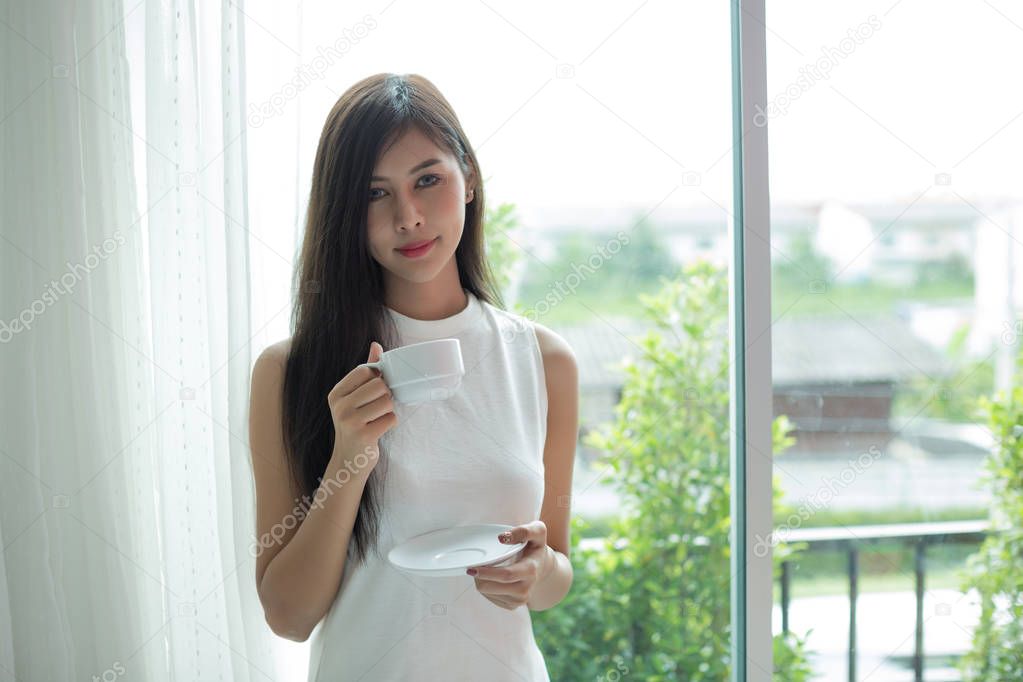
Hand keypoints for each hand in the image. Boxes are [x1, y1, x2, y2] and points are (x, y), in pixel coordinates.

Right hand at [327, 341, 396, 468]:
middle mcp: (340, 406)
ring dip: (389, 410)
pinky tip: (379, 429)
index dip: (376, 378)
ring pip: (387, 402)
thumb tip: (376, 345)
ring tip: (377, 418)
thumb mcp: (354, 397)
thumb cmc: (355, 424)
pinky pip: (391, 419)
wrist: (348, 461)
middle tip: (377, 408)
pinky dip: (390, 423)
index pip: (365, 371)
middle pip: (379, 386)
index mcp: (336, 393)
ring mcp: (350, 421)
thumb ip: (366, 371)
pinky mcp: (363, 435)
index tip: (372, 392)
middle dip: (385, 396)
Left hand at [466, 521, 554, 609]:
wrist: (541, 566)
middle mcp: (526, 589)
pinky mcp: (513, 605)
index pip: (506, 575)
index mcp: (531, 570)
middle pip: (492, 587)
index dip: (487, 572)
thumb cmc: (534, 546)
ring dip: (481, 581)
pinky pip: (490, 598)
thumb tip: (502, 538)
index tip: (472, 567)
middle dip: (478, 577)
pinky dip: (486, 587)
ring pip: (487, 592)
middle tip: (473, 566)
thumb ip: (524, 531)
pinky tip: (492, 578)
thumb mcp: (537, 531)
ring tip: (485, 569)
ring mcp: (520, 600)